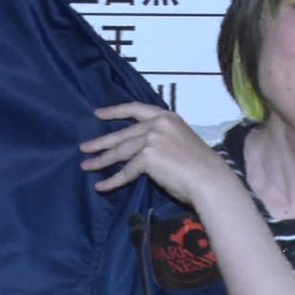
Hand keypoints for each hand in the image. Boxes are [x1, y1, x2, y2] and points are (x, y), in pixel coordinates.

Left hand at [79, 102, 231, 204]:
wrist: (209, 178)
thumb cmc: (200, 166)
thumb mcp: (179, 142)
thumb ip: (161, 140)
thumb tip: (140, 152)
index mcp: (167, 117)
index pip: (135, 109)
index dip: (115, 111)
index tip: (98, 114)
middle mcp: (158, 124)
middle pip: (123, 134)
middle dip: (101, 142)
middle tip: (84, 147)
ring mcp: (152, 138)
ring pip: (120, 151)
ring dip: (101, 160)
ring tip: (85, 166)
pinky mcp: (148, 156)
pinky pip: (126, 171)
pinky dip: (112, 180)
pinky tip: (101, 186)